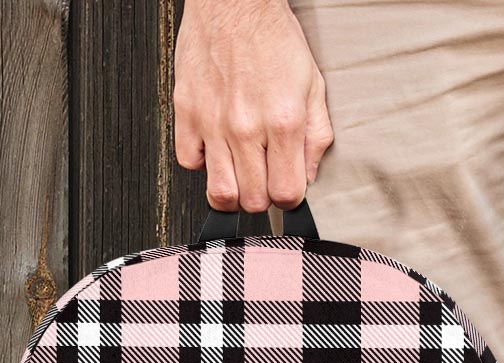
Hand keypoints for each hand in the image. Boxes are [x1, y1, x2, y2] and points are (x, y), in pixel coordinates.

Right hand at [174, 0, 333, 211]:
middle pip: (253, 201)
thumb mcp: (313, 87)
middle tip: (263, 178)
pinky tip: (216, 149)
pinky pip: (188, 162)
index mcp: (283, 123)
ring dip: (233, 191)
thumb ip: (316, 137)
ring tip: (240, 175)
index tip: (287, 188)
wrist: (234, 1)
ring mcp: (213, 122)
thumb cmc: (273, 39)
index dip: (289, 198)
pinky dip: (202, 163)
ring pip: (220, 192)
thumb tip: (309, 176)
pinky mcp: (186, 111)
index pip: (286, 194)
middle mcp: (246, 127)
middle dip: (262, 197)